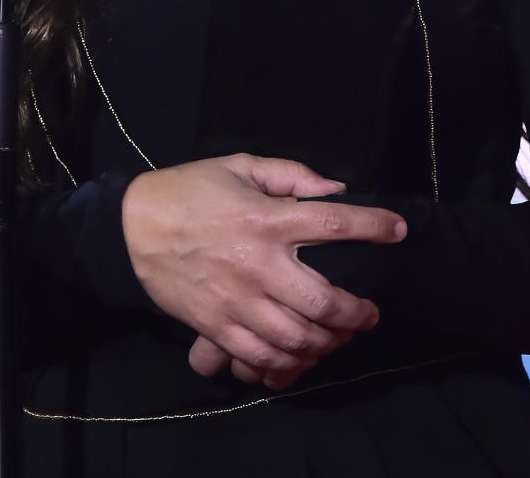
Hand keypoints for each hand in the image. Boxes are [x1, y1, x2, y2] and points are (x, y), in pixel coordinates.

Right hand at [121, 153, 405, 386]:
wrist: (131, 227)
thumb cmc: (191, 189)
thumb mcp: (240, 165)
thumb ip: (290, 174)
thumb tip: (335, 189)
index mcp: (266, 219)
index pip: (332, 224)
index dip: (372, 227)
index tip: (398, 231)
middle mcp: (258, 265)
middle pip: (323, 303)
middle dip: (357, 313)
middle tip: (368, 313)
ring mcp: (237, 302)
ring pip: (297, 339)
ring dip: (328, 343)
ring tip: (339, 336)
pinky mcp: (217, 327)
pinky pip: (261, 358)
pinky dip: (287, 364)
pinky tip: (300, 357)